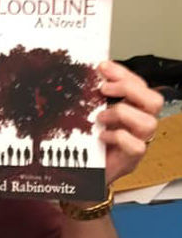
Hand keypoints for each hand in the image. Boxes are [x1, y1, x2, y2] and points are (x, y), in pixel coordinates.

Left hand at [97, 61, 163, 183]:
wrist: (85, 170)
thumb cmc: (89, 141)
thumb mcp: (89, 114)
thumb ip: (92, 97)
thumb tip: (84, 76)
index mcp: (132, 108)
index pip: (139, 85)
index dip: (123, 73)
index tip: (102, 66)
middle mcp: (139, 123)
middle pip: (154, 100)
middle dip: (128, 88)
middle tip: (104, 89)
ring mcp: (139, 140)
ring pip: (148, 122)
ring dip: (121, 114)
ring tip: (100, 117)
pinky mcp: (132, 158)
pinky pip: (136, 145)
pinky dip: (118, 137)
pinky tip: (102, 136)